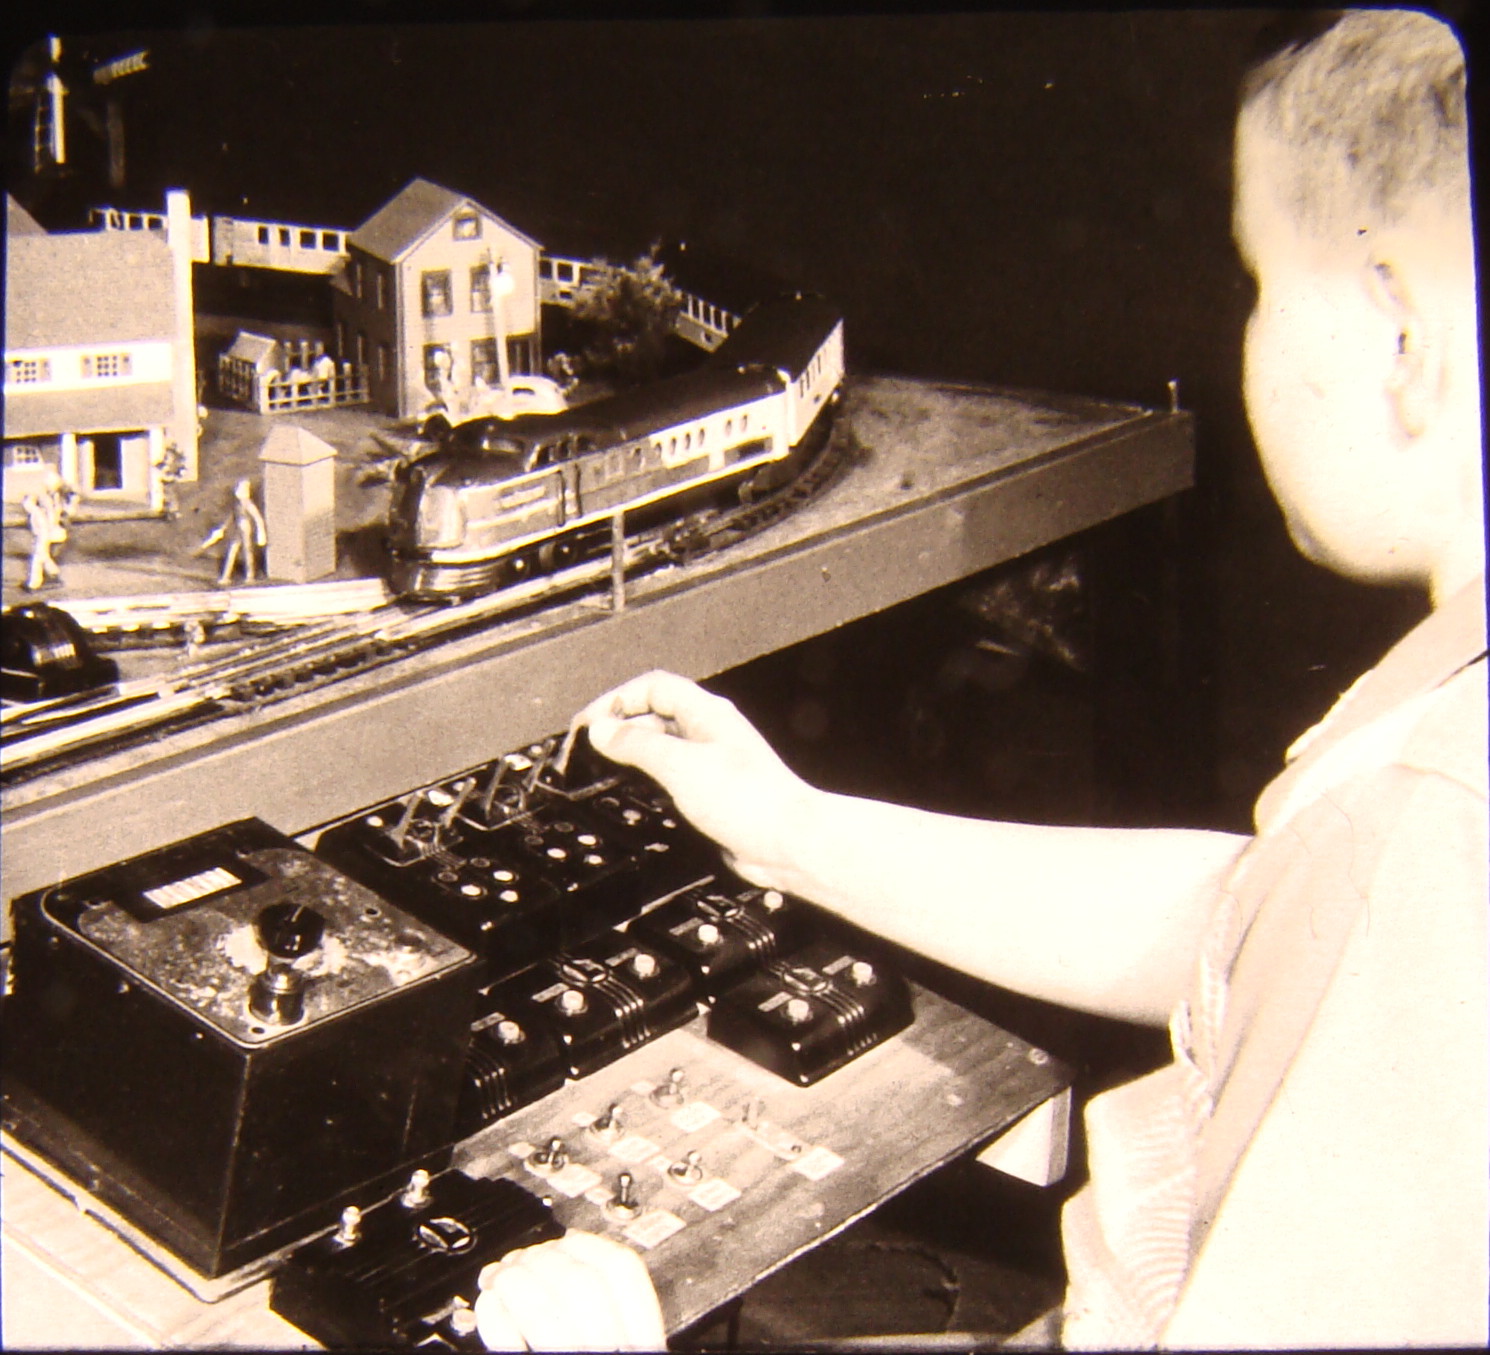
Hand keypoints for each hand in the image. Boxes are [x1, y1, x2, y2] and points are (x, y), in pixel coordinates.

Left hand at [473, 1231, 664, 1350]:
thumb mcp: (624, 1345)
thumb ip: (612, 1318)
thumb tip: (567, 1263)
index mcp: (641, 1342)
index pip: (627, 1273)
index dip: (593, 1243)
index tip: (569, 1237)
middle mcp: (610, 1352)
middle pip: (582, 1281)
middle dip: (545, 1257)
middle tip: (524, 1257)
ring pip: (543, 1307)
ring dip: (515, 1280)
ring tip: (501, 1278)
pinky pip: (508, 1341)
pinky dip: (495, 1314)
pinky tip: (492, 1305)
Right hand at [574, 671, 811, 888]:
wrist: (787, 842)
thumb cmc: (752, 800)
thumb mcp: (681, 765)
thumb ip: (638, 745)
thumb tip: (603, 730)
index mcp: (707, 712)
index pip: (653, 686)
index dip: (617, 698)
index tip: (590, 722)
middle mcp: (710, 732)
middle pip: (655, 714)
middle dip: (621, 726)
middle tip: (590, 747)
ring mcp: (712, 761)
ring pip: (664, 746)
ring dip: (634, 753)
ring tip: (605, 768)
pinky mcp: (713, 791)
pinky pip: (674, 775)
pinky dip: (650, 779)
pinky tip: (638, 794)